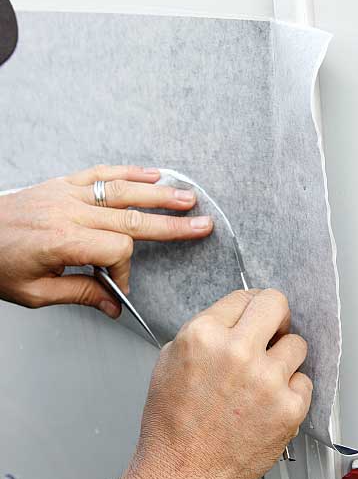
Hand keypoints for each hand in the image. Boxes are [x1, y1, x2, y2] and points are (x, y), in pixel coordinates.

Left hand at [0, 165, 211, 315]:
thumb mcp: (34, 292)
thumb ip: (79, 294)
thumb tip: (112, 306)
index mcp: (63, 241)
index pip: (116, 251)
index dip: (123, 272)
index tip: (115, 287)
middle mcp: (69, 212)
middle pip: (131, 217)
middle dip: (170, 225)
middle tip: (201, 225)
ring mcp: (67, 193)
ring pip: (123, 191)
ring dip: (159, 195)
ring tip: (187, 198)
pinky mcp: (63, 183)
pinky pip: (102, 173)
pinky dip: (129, 172)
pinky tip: (152, 174)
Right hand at [109, 289, 311, 478]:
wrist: (182, 474)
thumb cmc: (172, 425)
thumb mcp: (169, 360)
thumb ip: (203, 332)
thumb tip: (234, 319)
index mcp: (203, 335)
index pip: (244, 296)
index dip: (250, 307)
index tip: (255, 315)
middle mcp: (237, 351)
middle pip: (277, 305)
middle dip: (275, 317)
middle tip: (271, 332)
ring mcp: (266, 380)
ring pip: (297, 344)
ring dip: (283, 357)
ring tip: (264, 377)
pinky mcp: (288, 408)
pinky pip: (304, 382)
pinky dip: (290, 390)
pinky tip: (268, 403)